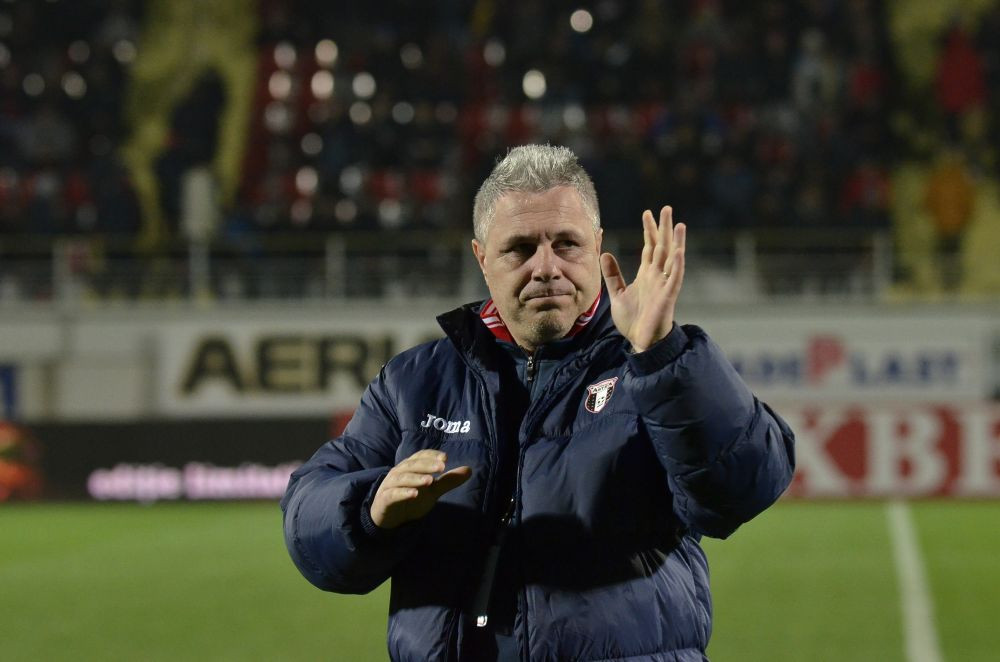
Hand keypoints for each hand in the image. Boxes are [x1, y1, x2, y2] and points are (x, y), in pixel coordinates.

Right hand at [370, 449, 471, 528]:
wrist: (389, 519)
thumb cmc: (411, 499)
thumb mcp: (432, 491)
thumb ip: (448, 481)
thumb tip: (469, 470)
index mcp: (410, 466)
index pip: (420, 456)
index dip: (431, 455)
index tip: (445, 458)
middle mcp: (399, 472)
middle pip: (412, 465)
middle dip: (427, 465)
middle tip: (442, 467)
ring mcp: (390, 485)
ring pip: (402, 478)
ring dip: (416, 478)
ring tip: (430, 481)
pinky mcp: (384, 499)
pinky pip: (393, 494)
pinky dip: (403, 492)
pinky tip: (414, 494)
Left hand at [600, 206, 685, 351]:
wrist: (641, 341)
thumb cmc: (633, 320)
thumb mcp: (618, 294)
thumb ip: (612, 275)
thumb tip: (604, 253)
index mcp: (647, 274)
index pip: (650, 246)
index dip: (649, 230)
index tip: (647, 213)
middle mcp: (657, 276)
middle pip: (663, 246)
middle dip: (664, 228)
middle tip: (666, 208)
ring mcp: (664, 285)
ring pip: (672, 259)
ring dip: (676, 242)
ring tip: (679, 224)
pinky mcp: (667, 296)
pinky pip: (674, 278)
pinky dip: (677, 265)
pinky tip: (678, 251)